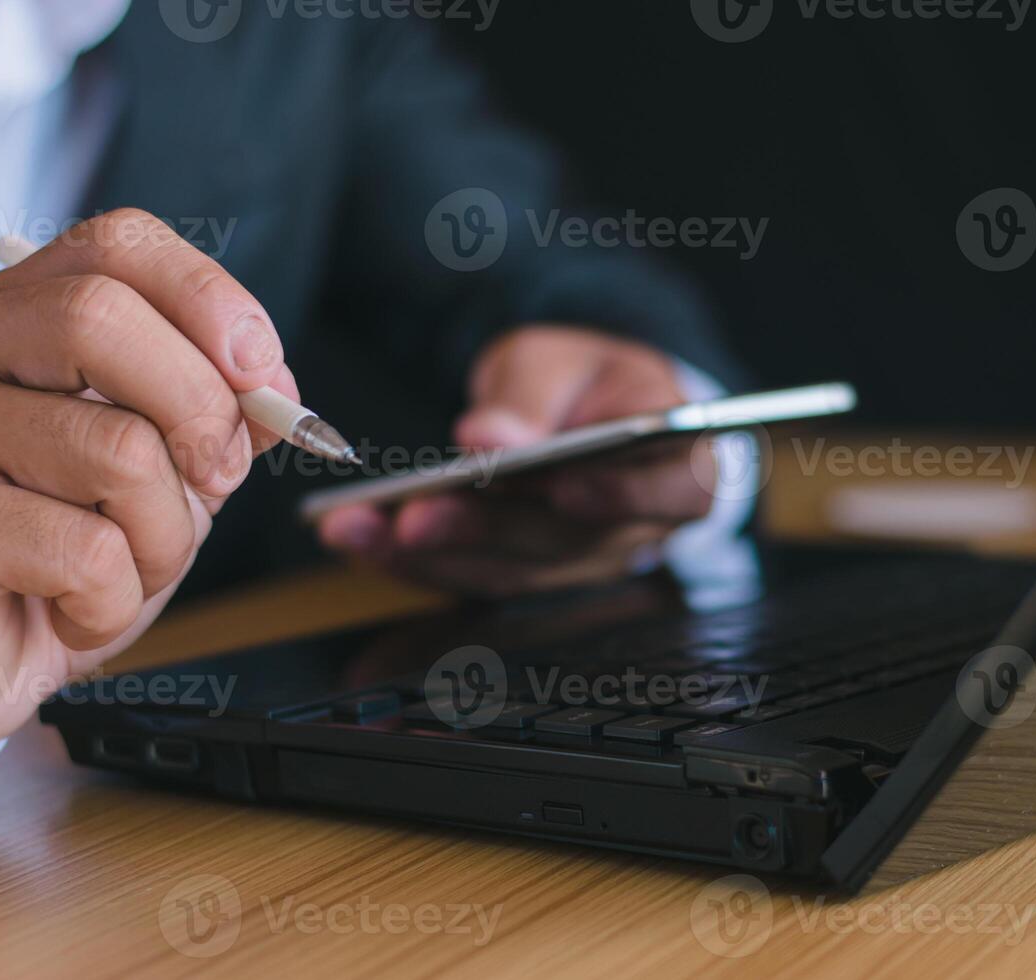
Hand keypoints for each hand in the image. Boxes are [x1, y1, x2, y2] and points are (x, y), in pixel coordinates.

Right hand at [0, 209, 299, 757]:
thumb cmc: (61, 555)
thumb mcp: (163, 469)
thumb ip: (216, 413)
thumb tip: (274, 390)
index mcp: (17, 314)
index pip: (117, 245)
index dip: (208, 297)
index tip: (261, 372)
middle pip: (103, 318)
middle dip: (200, 411)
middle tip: (213, 479)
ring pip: (115, 450)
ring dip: (164, 535)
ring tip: (129, 568)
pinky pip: (85, 551)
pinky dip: (116, 600)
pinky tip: (75, 611)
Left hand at [317, 326, 715, 595]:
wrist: (582, 411)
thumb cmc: (588, 381)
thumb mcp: (564, 358)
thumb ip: (534, 393)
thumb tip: (490, 437)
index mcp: (679, 465)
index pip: (672, 492)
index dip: (620, 496)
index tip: (562, 483)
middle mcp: (635, 530)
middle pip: (566, 541)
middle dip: (484, 530)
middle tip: (413, 515)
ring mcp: (578, 564)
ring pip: (508, 573)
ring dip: (428, 556)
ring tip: (358, 528)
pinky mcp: (524, 577)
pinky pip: (469, 580)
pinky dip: (409, 563)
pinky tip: (357, 538)